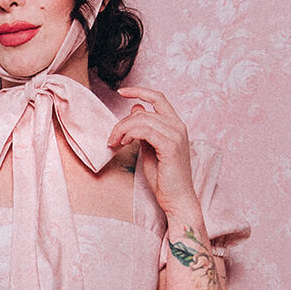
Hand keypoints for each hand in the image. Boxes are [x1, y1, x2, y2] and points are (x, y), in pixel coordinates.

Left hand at [107, 87, 200, 222]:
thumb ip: (144, 129)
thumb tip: (136, 109)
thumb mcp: (150, 147)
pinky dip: (129, 134)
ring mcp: (176, 135)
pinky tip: (124, 144)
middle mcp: (178, 126)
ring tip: (116, 143)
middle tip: (112, 139)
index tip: (122, 92)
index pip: (158, 98)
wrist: (177, 199)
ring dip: (122, 130)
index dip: (139, 91)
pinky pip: (144, 131)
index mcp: (175, 125)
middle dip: (122, 123)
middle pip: (143, 112)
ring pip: (141, 120)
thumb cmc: (164, 177)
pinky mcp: (170, 146)